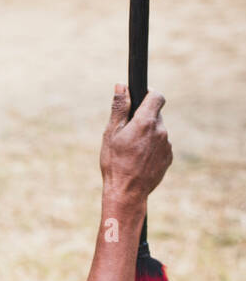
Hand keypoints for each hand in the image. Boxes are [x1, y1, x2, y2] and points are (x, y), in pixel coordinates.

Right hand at [100, 85, 172, 208]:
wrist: (127, 193)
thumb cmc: (115, 164)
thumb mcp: (111, 134)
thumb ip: (119, 108)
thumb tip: (122, 86)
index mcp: (146, 122)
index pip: (156, 96)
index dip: (149, 94)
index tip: (141, 99)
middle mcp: (161, 131)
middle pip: (155, 115)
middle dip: (143, 119)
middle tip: (128, 133)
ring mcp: (167, 145)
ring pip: (158, 131)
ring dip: (147, 135)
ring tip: (132, 151)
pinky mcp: (168, 158)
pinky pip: (161, 146)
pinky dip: (152, 148)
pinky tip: (139, 160)